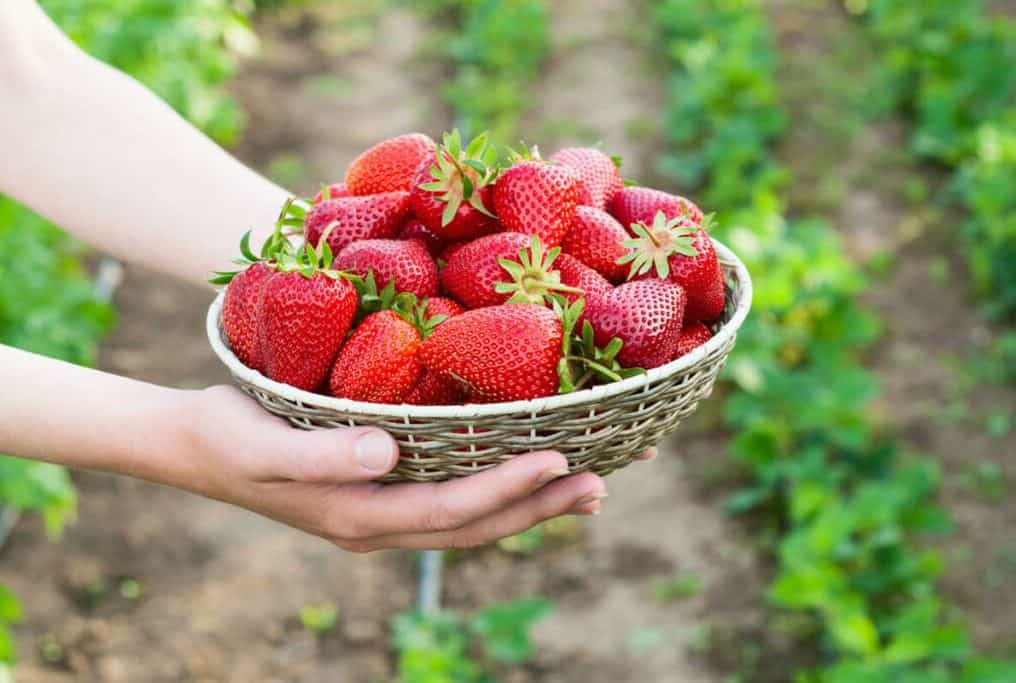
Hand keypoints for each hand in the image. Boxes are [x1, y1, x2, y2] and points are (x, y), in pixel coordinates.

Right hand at [180, 386, 607, 551]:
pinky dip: (498, 490)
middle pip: (476, 525)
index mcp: (360, 515)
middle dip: (540, 507)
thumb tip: (389, 455)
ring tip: (588, 487)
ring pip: (470, 518)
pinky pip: (452, 499)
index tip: (561, 458)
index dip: (508, 489)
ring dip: (530, 505)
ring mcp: (381, 512)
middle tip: (601, 484)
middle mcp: (380, 523)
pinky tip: (525, 472)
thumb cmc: (225, 434)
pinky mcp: (380, 491)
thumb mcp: (264, 444)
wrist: (191, 445)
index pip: (452, 509)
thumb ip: (323, 456)